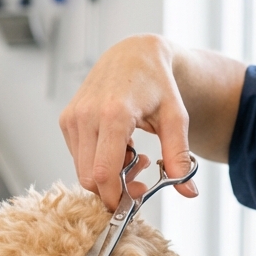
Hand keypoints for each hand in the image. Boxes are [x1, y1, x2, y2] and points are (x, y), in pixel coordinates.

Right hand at [59, 35, 198, 210]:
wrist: (134, 54)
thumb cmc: (158, 84)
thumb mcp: (176, 118)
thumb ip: (180, 157)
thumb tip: (189, 192)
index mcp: (113, 114)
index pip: (104, 174)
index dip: (116, 197)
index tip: (135, 201)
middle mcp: (86, 115)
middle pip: (90, 178)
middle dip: (113, 189)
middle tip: (139, 177)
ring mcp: (72, 117)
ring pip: (82, 171)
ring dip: (106, 176)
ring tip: (132, 156)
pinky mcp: (66, 120)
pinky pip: (78, 157)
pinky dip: (97, 162)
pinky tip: (118, 146)